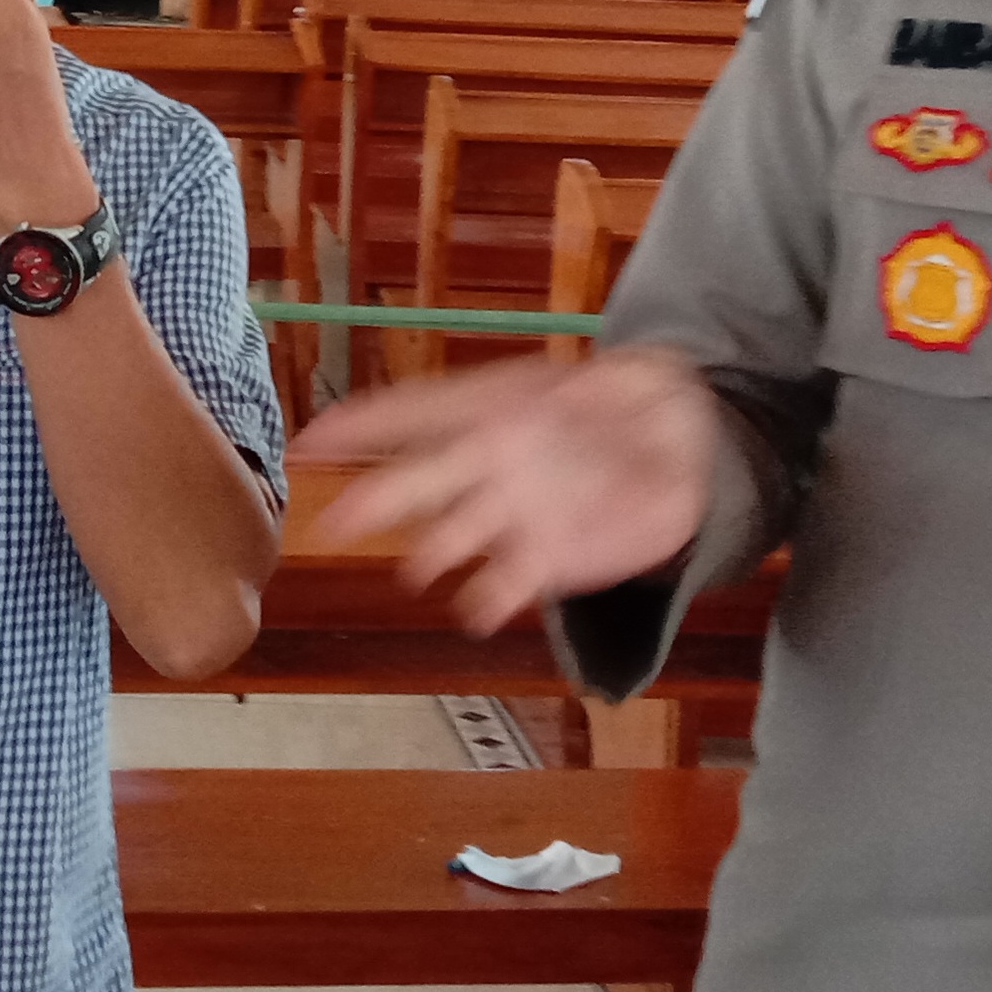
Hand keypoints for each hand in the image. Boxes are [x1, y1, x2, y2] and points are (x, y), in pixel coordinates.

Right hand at [302, 345, 724, 633]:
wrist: (681, 447)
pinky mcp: (546, 557)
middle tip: (332, 523)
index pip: (415, 411)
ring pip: (455, 535)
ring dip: (436, 552)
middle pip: (419, 481)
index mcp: (497, 405)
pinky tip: (476, 613)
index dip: (360, 426)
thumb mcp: (645, 377)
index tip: (309, 443)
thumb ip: (622, 392)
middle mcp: (490, 461)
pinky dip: (491, 597)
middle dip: (375, 501)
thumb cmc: (639, 398)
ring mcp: (512, 512)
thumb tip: (591, 393)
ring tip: (419, 569)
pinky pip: (509, 581)